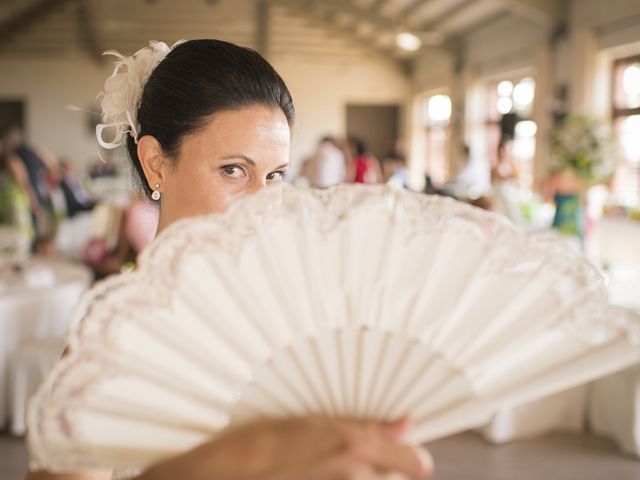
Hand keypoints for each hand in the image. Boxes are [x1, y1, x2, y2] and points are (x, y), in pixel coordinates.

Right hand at [140, 416, 432, 479]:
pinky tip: (312, 474)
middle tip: (348, 458)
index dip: (413, 459)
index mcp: (355, 447)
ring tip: (323, 467)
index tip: (409, 455)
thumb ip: (366, 428)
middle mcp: (355, 477)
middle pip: (393, 479)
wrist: (225, 476)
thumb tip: (404, 425)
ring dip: (358, 477)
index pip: (416, 463)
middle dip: (380, 468)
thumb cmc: (261, 445)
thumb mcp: (313, 423)